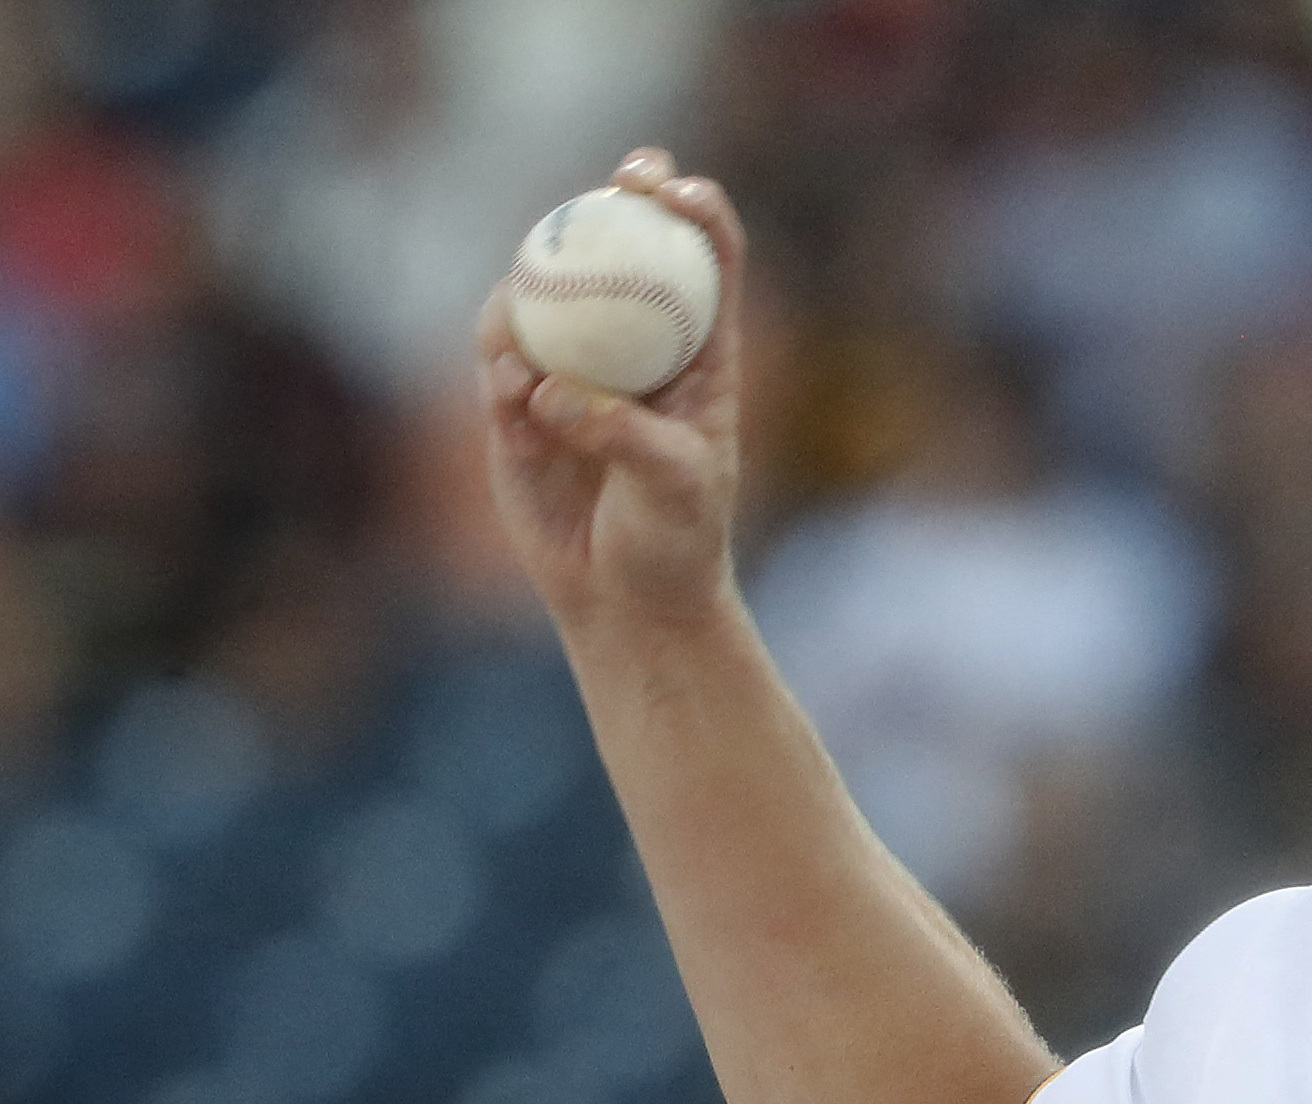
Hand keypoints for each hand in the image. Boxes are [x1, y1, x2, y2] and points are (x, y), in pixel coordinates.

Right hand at [477, 148, 749, 633]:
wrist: (626, 600)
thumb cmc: (675, 541)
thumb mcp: (674, 488)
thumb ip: (624, 435)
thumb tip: (555, 391)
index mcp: (698, 356)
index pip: (705, 263)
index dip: (693, 210)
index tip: (672, 190)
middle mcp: (634, 349)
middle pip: (617, 252)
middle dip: (607, 202)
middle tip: (606, 187)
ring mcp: (572, 371)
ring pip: (543, 296)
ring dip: (534, 288)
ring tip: (530, 327)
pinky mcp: (519, 406)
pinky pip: (499, 361)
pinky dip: (502, 362)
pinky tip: (512, 386)